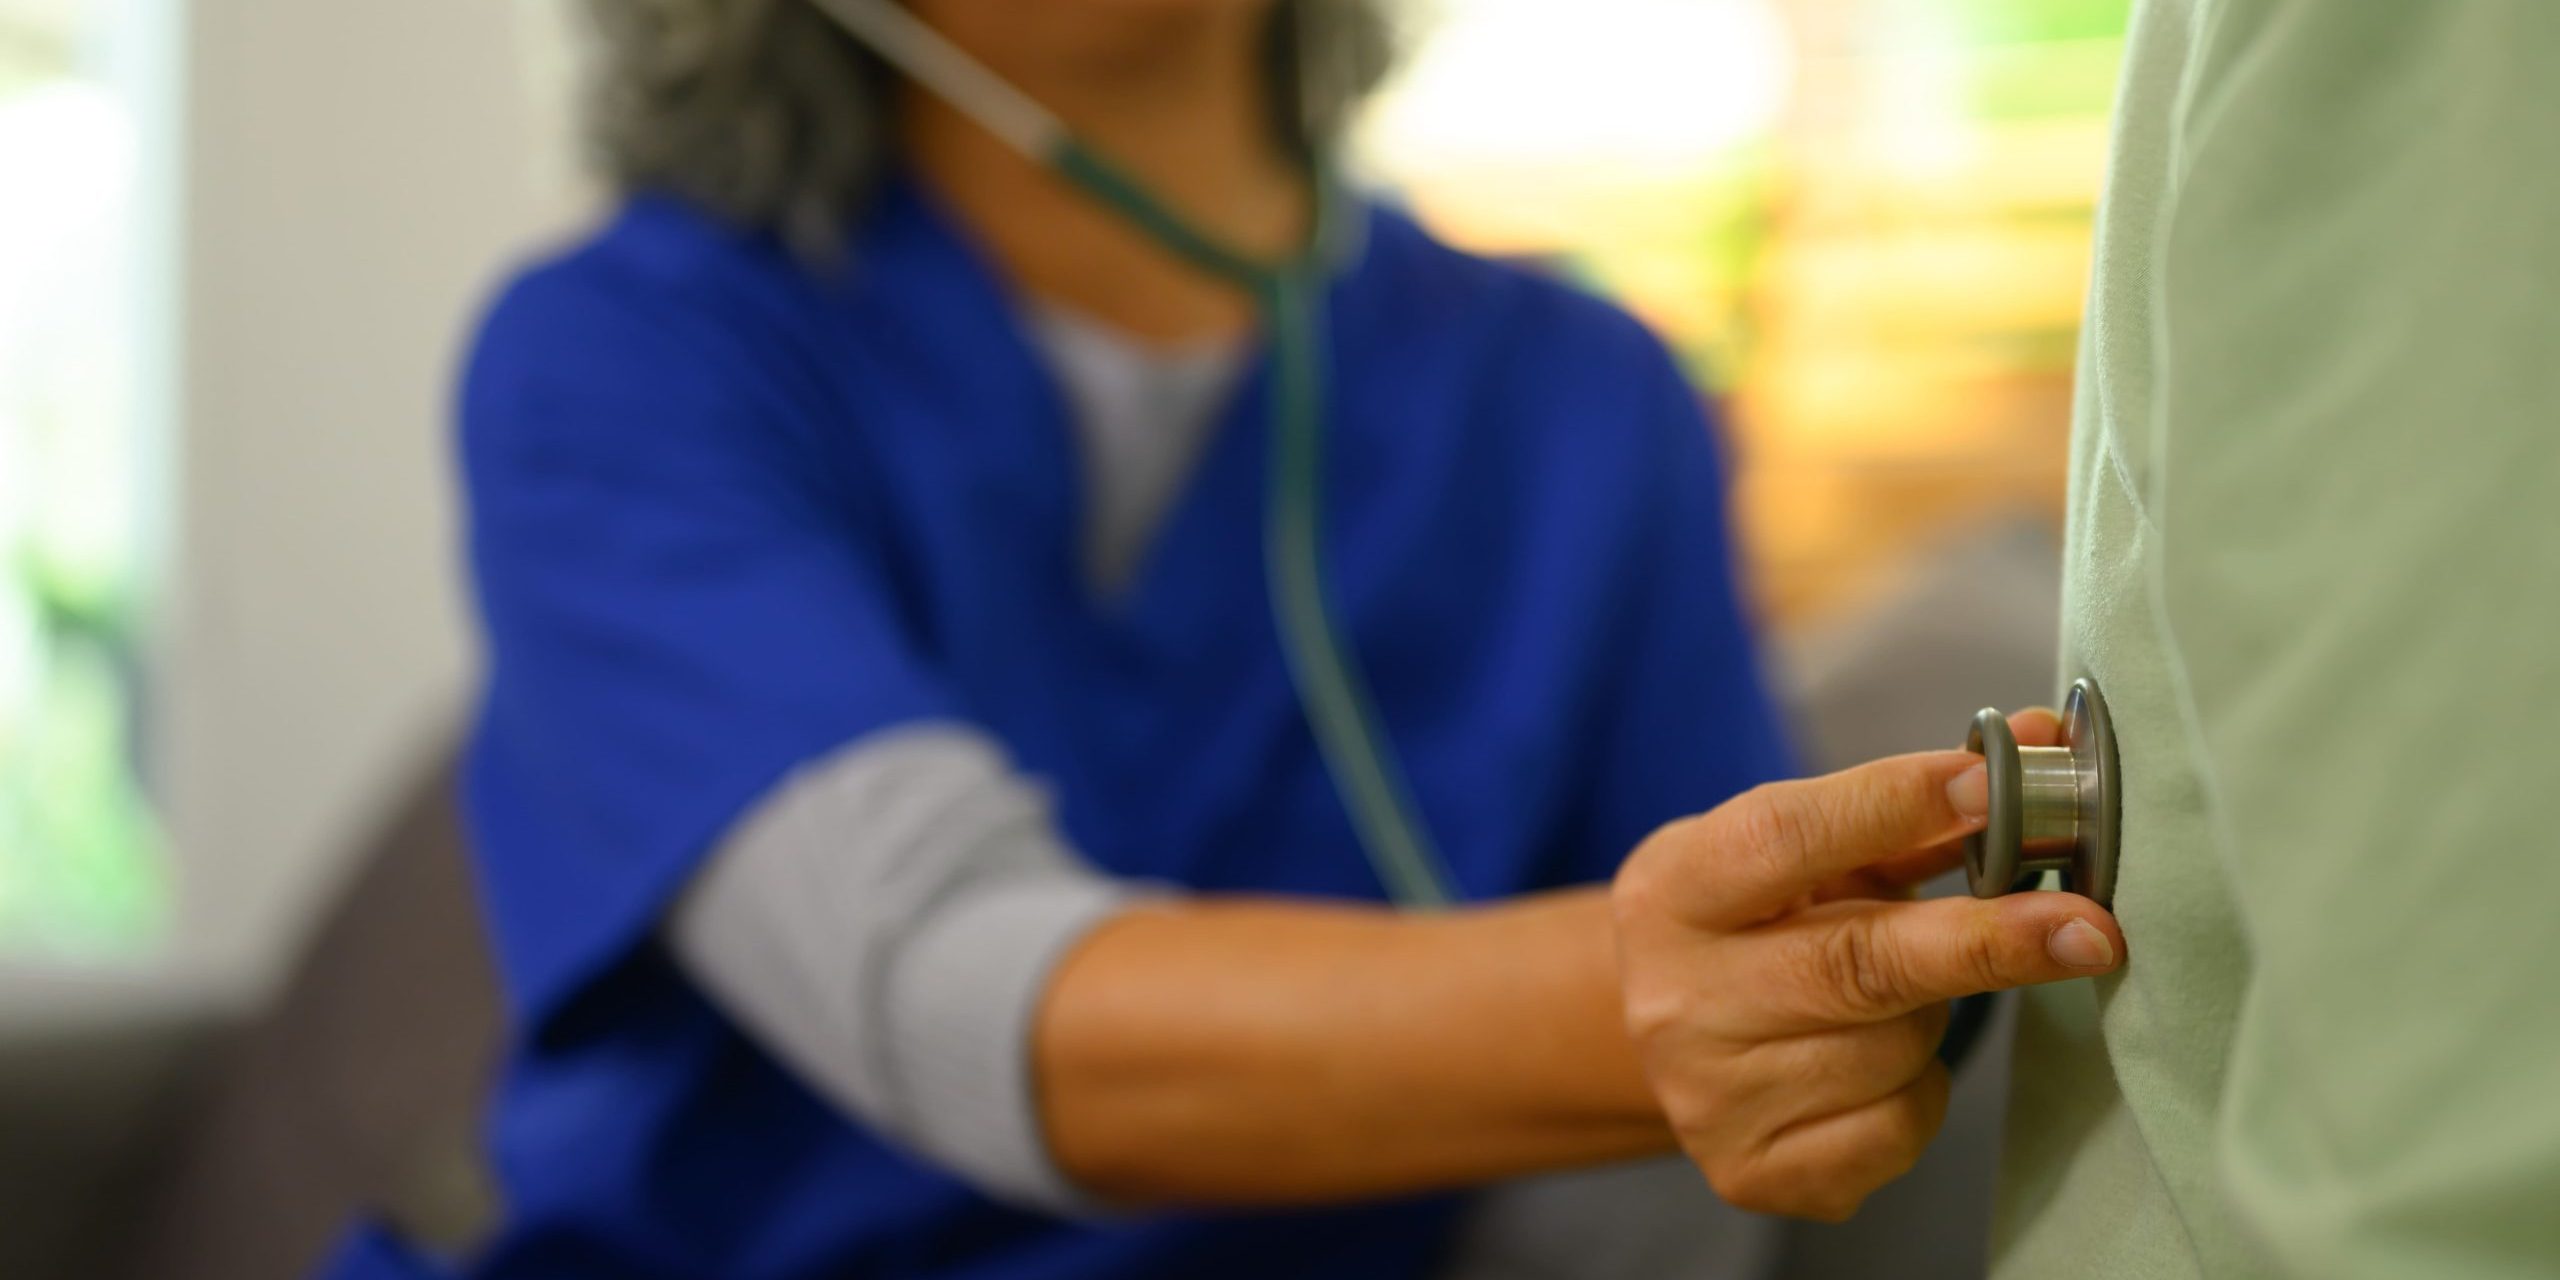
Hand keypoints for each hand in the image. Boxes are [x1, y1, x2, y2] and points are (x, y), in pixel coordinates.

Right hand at [1610, 710, 2124, 1220]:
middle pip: (1853, 964)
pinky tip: (1878, 1066)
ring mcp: (1711, 1095)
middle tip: (2089, 929)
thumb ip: (1909, 810)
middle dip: (1986, 942)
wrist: (1662, 1040)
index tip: (1998, 785)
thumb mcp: (1799, 854)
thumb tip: (2037, 746)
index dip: (1894, 804)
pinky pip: (1896, 1130)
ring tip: (1896, 996)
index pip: (1784, 837)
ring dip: (1933, 1015)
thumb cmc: (1753, 925)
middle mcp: (1676, 998)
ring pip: (1891, 1051)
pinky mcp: (1753, 1172)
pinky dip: (1918, 1092)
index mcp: (1673, 891)